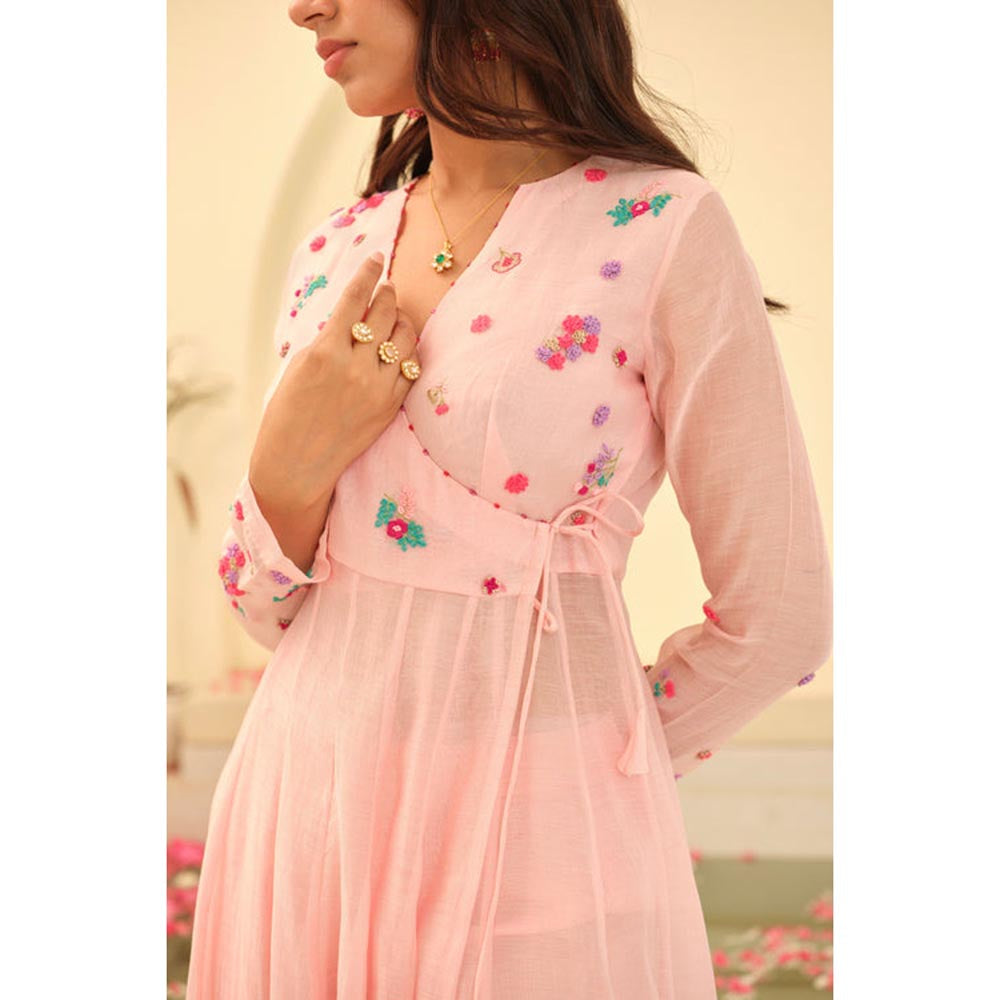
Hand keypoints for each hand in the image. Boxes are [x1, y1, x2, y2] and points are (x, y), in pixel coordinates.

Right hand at [249, 253, 419, 510]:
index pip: (355, 299)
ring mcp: (376, 388)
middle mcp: (354, 367)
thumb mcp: (300, 365)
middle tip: (387, 288)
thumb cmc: (288, 413)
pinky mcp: (389, 407)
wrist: (296, 465)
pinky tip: (400, 348)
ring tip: (395, 317)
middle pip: (385, 313)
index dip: (368, 273)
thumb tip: (355, 313)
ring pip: (404, 338)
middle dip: (388, 294)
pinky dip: (408, 353)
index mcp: (325, 351)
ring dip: (402, 321)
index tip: (378, 258)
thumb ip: (329, 338)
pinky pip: (411, 369)